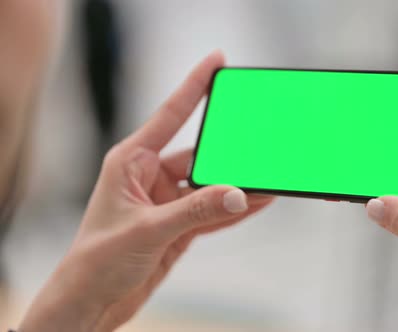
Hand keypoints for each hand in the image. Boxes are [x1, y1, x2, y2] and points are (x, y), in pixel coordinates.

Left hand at [19, 51, 273, 331]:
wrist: (92, 301)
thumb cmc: (98, 260)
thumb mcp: (148, 230)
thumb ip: (194, 211)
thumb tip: (236, 195)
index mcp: (131, 162)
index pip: (170, 116)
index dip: (194, 86)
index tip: (217, 61)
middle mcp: (150, 176)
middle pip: (200, 156)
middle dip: (229, 153)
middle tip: (258, 143)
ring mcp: (166, 202)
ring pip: (210, 187)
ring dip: (236, 187)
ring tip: (267, 179)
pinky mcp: (177, 226)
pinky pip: (211, 212)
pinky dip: (233, 210)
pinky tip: (257, 202)